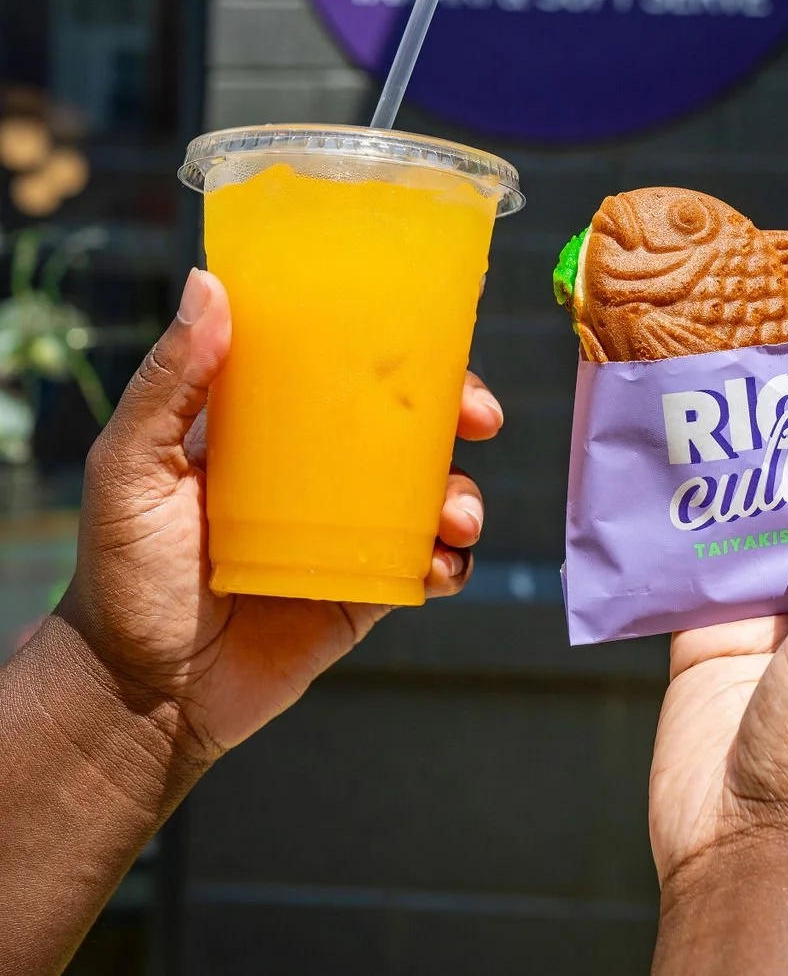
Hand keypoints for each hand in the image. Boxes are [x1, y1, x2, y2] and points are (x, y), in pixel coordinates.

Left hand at [58, 268, 502, 767]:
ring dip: (464, 492)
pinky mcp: (366, 591)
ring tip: (455, 516)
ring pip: (432, 492)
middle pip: (407, 424)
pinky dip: (450, 561)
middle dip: (456, 411)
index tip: (436, 334)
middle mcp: (316, 472)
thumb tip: (207, 282)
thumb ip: (168, 381)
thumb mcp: (132, 463)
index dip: (397, 347)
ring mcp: (347, 533)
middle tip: (478, 417)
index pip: (342, 368)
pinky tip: (440, 564)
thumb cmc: (122, 571)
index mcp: (269, 428)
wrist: (142, 694)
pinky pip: (428, 567)